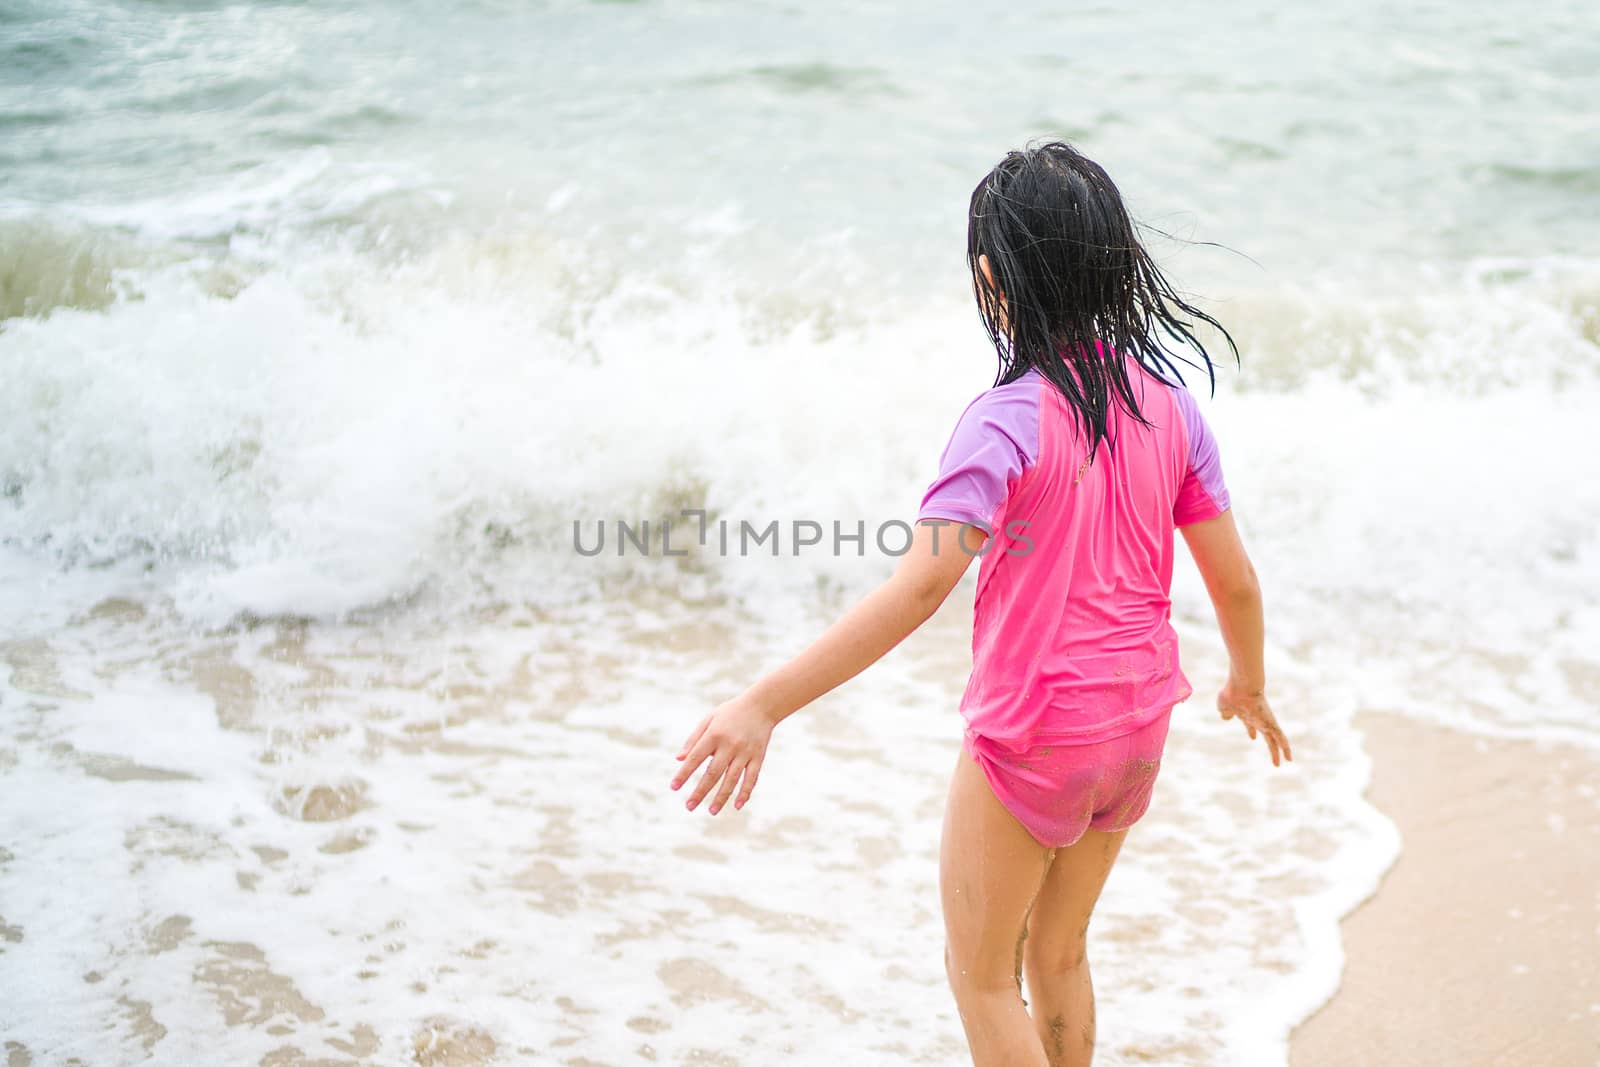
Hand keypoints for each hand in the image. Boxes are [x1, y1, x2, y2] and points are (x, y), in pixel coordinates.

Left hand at [670, 696, 774, 814]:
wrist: (762, 705)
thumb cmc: (730, 713)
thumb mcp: (709, 719)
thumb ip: (693, 739)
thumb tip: (678, 759)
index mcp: (714, 735)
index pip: (695, 758)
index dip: (684, 773)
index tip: (674, 787)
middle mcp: (729, 745)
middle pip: (713, 773)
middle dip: (700, 791)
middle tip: (689, 806)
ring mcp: (745, 752)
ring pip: (732, 779)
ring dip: (721, 797)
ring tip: (711, 811)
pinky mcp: (758, 757)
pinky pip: (752, 778)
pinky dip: (745, 793)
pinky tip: (737, 805)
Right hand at [1217, 681, 1291, 765]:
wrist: (1241, 687)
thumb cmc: (1231, 695)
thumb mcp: (1223, 706)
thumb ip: (1225, 712)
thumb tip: (1225, 717)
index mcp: (1247, 715)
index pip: (1251, 725)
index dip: (1251, 731)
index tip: (1252, 737)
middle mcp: (1258, 719)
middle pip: (1267, 736)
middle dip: (1270, 747)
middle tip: (1274, 756)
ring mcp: (1266, 722)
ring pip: (1276, 739)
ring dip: (1280, 751)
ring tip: (1288, 760)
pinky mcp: (1271, 723)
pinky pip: (1281, 738)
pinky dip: (1285, 747)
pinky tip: (1289, 758)